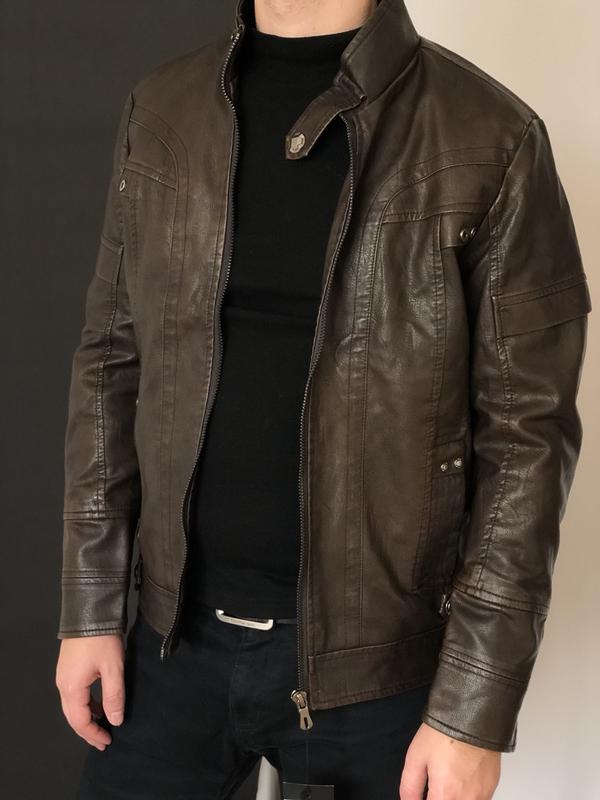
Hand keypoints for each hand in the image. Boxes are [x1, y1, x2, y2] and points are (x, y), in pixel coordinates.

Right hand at [55, 634, 124, 750]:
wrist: (90, 610)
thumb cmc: (102, 638)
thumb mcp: (114, 668)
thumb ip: (114, 696)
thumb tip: (115, 720)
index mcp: (72, 688)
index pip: (80, 721)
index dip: (94, 734)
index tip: (108, 741)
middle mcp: (63, 684)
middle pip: (73, 717)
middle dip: (88, 731)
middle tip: (104, 741)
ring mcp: (64, 675)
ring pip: (73, 706)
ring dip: (87, 718)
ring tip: (104, 725)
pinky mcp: (68, 667)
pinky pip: (74, 694)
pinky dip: (86, 704)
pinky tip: (99, 704)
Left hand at [399, 722, 500, 799]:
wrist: (473, 716)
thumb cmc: (444, 733)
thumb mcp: (416, 757)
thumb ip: (410, 787)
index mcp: (446, 795)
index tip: (423, 793)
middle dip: (440, 797)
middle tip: (434, 785)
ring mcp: (482, 795)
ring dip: (453, 797)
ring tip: (447, 779)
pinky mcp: (492, 786)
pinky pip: (477, 799)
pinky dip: (466, 795)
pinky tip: (460, 778)